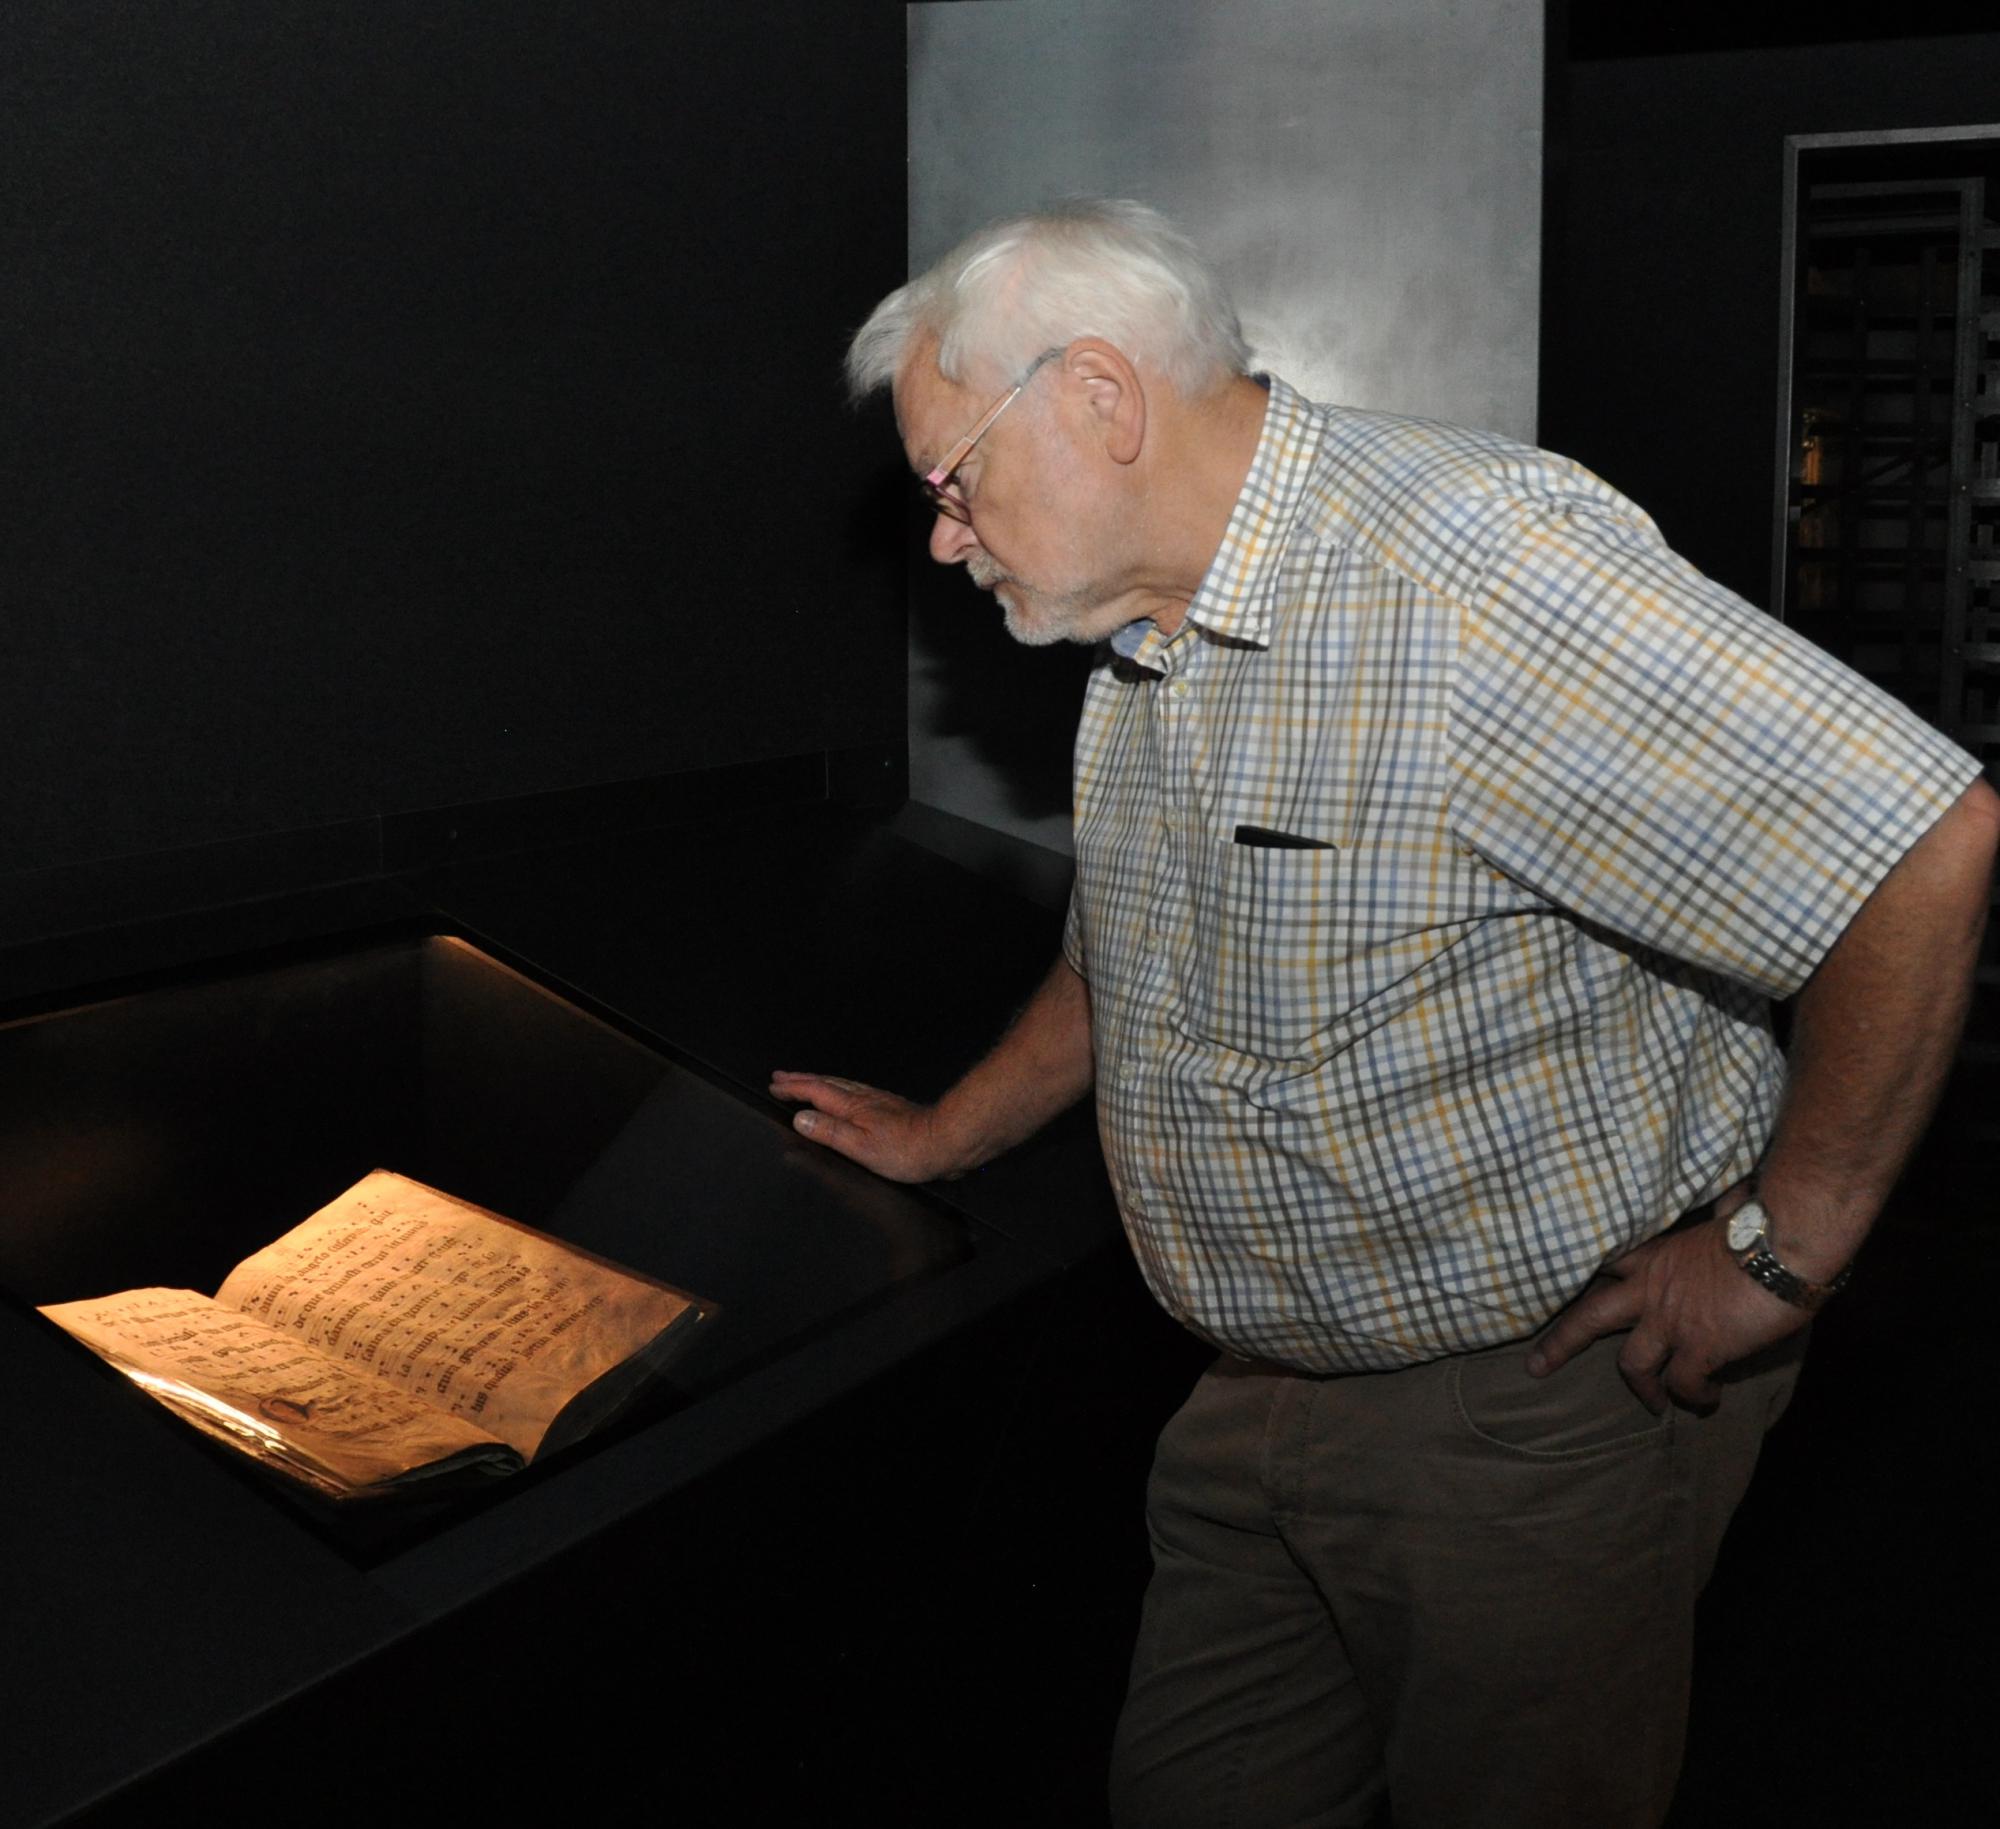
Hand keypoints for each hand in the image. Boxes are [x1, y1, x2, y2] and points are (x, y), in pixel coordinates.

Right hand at [767, 1071, 957, 1182]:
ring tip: (807, 1083)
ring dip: (820, 1083)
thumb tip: (800, 1118)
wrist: (946, 1143)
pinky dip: (840, 1091)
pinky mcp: (890, 1110)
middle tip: (782, 1076)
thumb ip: (829, 1131)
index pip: (815, 1092)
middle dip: (802, 1080)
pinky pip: (855, 1093)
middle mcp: (865, 1099)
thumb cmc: (909, 1149)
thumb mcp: (860, 1146)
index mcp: (853, 1107)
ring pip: (841, 1086)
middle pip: (826, 1083)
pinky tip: (846, 1098)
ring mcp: (879, 1102)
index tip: (775, 1085)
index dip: (793, 1088)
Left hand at [1523, 1209, 1810, 1412]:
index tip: (1548, 1290)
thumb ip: (1719, 1212)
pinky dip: (1695, 1397)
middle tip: (1535, 1367)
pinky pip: (1684, 1384)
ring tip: (1655, 1403)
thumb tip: (1738, 1195)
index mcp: (1654, 1256)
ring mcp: (1670, 1321)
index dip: (1577, 1278)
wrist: (1783, 1247)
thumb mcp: (1726, 1215)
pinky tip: (1709, 1399)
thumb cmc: (1762, 1224)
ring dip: (1643, 1389)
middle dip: (1560, 1344)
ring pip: (1632, 1365)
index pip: (1601, 1264)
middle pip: (1588, 1317)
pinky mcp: (1699, 1348)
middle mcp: (1650, 1289)